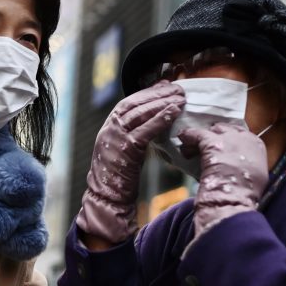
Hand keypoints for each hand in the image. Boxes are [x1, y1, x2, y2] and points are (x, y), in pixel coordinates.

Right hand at [76, 80, 185, 243]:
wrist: (106, 199)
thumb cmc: (118, 178)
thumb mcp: (124, 152)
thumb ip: (134, 136)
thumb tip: (154, 123)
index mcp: (108, 128)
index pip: (129, 103)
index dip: (148, 93)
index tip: (165, 86)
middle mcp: (109, 129)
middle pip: (134, 103)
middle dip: (157, 94)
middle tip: (178, 89)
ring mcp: (115, 138)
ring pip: (139, 113)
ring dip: (162, 103)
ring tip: (180, 98)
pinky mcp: (125, 149)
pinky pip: (145, 129)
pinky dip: (160, 119)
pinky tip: (174, 112)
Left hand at [177, 123, 268, 239]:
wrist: (234, 198)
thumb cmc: (244, 194)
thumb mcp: (254, 177)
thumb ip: (247, 166)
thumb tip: (239, 166)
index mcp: (256, 146)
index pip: (241, 134)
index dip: (228, 139)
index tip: (219, 145)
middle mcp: (244, 138)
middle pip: (226, 129)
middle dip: (214, 136)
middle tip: (204, 146)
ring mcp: (228, 138)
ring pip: (211, 130)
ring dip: (200, 138)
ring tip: (190, 147)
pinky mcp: (211, 142)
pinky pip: (196, 134)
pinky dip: (188, 136)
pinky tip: (183, 138)